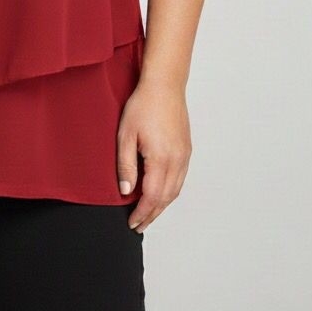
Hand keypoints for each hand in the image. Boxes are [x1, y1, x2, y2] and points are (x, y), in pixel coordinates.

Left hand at [116, 81, 191, 231]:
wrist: (164, 85)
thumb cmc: (143, 105)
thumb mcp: (125, 134)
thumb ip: (125, 165)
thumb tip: (125, 191)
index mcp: (161, 159)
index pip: (151, 196)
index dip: (142, 213)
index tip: (132, 222)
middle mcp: (177, 161)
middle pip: (165, 198)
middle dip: (152, 214)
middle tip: (139, 225)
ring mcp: (184, 155)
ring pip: (175, 190)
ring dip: (162, 205)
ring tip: (148, 214)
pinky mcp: (187, 150)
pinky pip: (180, 179)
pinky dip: (170, 192)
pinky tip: (161, 193)